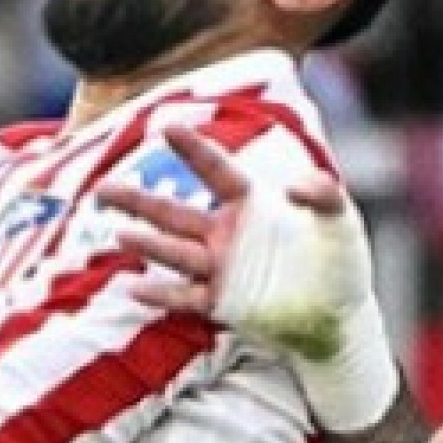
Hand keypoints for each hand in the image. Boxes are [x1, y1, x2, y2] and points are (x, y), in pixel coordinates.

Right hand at [99, 123, 349, 326]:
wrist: (341, 315)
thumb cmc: (339, 259)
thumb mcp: (340, 220)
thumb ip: (323, 194)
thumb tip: (295, 186)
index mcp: (250, 204)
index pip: (215, 171)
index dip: (191, 150)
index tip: (166, 127)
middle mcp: (225, 234)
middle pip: (173, 213)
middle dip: (138, 200)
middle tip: (102, 189)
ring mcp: (220, 269)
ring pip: (174, 253)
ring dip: (148, 245)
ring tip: (120, 235)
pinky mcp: (222, 302)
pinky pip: (185, 297)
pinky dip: (161, 295)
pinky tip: (134, 288)